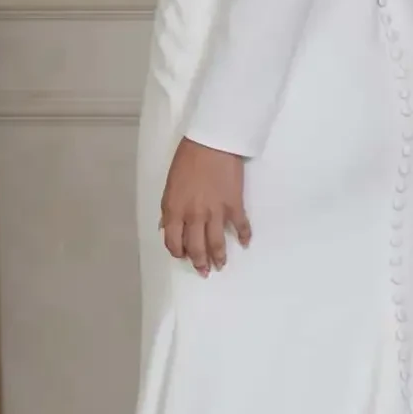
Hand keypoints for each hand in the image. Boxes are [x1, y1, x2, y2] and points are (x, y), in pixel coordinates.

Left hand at [162, 138, 250, 274]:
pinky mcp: (234, 205)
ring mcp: (215, 212)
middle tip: (203, 270)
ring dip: (218, 257)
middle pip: (196, 248)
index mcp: (175, 210)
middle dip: (199, 262)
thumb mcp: (170, 185)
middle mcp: (194, 216)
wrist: (212, 143)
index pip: (174, 242)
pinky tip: (245, 243)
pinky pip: (240, 226)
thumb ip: (169, 209)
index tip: (183, 256)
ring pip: (216, 243)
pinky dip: (244, 236)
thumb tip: (167, 227)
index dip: (178, 252)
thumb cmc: (187, 159)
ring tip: (220, 265)